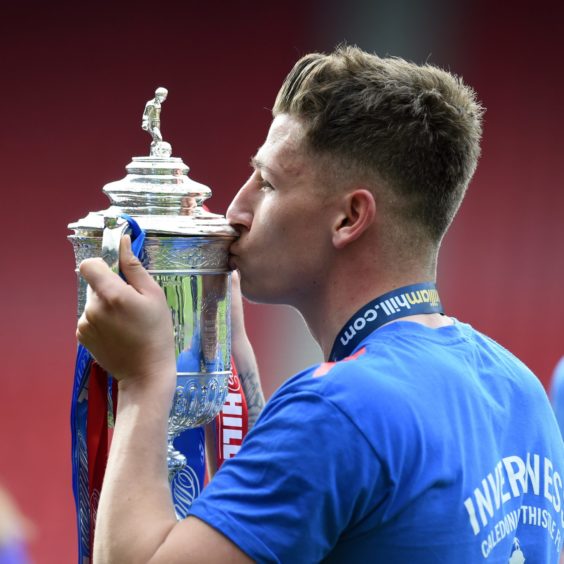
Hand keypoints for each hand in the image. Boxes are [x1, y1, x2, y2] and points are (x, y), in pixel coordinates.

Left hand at [76, 235, 175, 385]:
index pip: (90, 264)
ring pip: (92, 301)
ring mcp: (84, 323)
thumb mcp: (154, 296)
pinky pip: (89, 317)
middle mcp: (93, 307)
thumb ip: (135, 267)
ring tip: (126, 323)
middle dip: (110, 288)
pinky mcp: (81, 336)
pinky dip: (101, 320)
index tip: (118, 275)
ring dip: (105, 305)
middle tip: (131, 305)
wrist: (145, 372)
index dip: (103, 265)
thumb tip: (123, 241)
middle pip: (94, 283)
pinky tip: (117, 332)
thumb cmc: (156, 332)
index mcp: (112, 294)